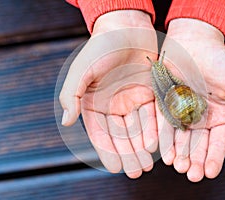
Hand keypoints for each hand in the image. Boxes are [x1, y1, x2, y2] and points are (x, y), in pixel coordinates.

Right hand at [59, 10, 157, 177]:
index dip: (107, 151)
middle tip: (136, 172)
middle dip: (128, 154)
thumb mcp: (82, 69)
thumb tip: (66, 120)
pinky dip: (155, 130)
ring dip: (142, 147)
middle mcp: (113, 105)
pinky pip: (153, 116)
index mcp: (94, 103)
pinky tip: (158, 145)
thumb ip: (72, 93)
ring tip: (148, 165)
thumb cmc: (101, 47)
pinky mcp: (150, 93)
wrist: (127, 28)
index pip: (100, 133)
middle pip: (121, 136)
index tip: (115, 168)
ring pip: (138, 129)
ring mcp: (132, 100)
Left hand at [158, 19, 224, 181]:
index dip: (214, 158)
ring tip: (178, 167)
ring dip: (179, 154)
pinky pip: (164, 125)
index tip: (210, 173)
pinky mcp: (165, 105)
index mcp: (220, 115)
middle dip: (195, 161)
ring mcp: (182, 112)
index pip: (218, 142)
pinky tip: (164, 152)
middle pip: (198, 145)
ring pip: (180, 139)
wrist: (192, 41)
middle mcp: (200, 117)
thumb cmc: (218, 60)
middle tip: (191, 175)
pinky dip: (164, 139)